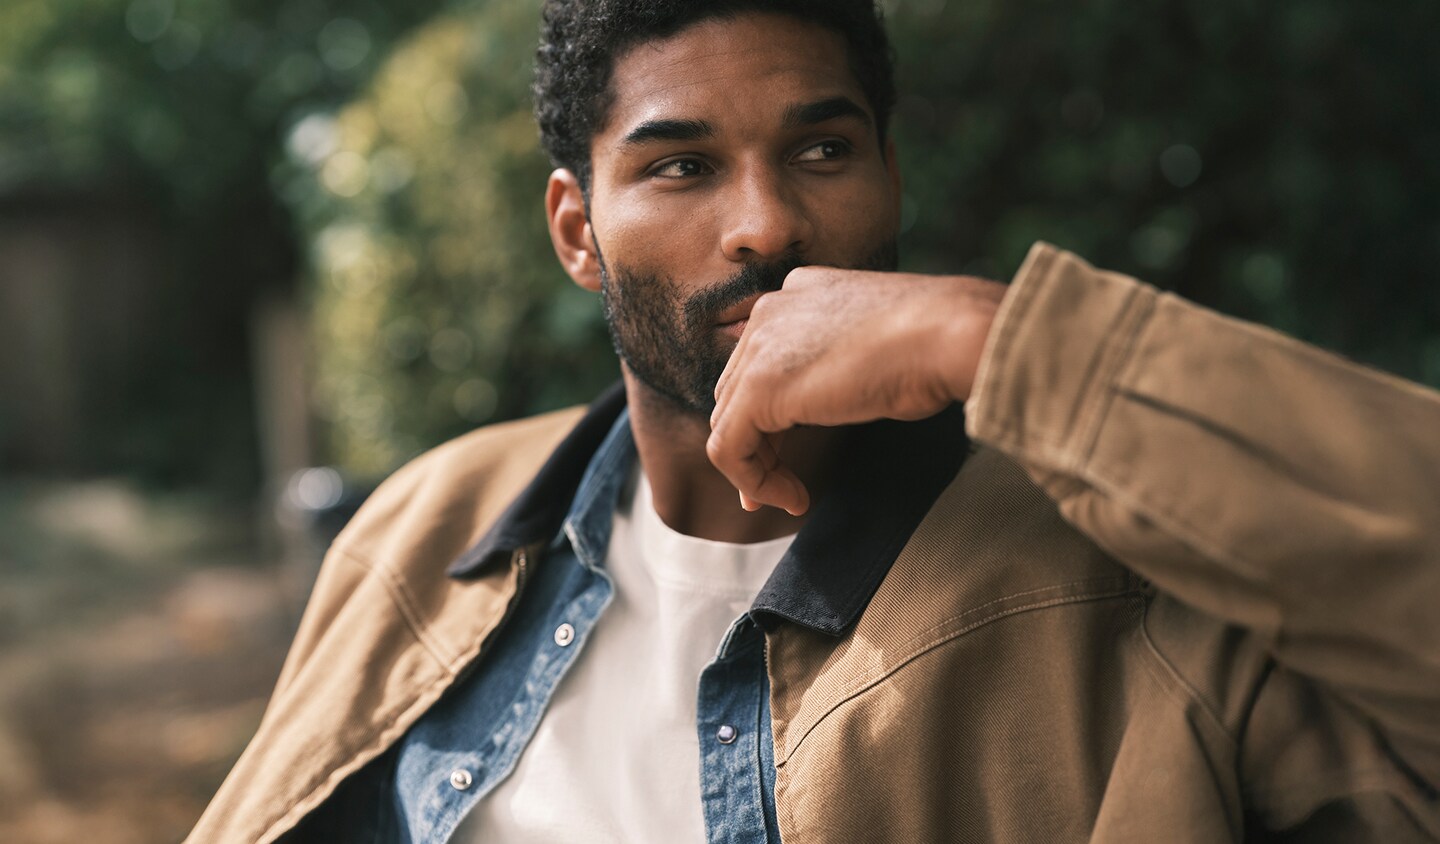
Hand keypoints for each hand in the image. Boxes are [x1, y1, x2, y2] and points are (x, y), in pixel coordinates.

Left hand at [708, 266, 1006, 514]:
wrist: (949, 333)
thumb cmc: (936, 342)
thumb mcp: (878, 345)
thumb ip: (840, 366)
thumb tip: (825, 403)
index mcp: (799, 293)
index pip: (762, 361)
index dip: (768, 416)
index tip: (789, 456)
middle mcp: (771, 311)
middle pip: (738, 393)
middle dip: (757, 447)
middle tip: (785, 488)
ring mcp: (760, 346)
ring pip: (729, 422)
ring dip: (758, 470)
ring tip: (794, 497)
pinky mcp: (759, 387)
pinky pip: (729, 448)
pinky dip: (753, 481)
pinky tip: (792, 498)